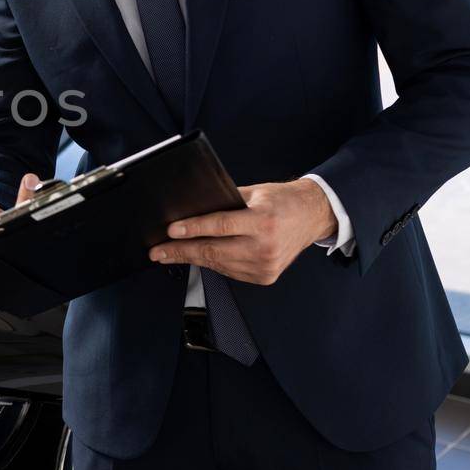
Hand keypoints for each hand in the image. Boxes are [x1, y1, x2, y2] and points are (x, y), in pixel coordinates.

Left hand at [148, 179, 337, 284]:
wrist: (312, 217)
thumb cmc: (282, 201)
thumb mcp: (254, 192)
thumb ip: (225, 201)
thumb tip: (191, 209)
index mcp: (263, 220)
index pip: (221, 226)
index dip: (193, 228)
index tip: (170, 231)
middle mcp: (265, 246)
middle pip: (214, 250)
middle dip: (181, 250)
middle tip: (157, 250)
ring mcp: (266, 265)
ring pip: (218, 263)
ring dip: (192, 258)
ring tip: (170, 253)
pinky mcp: (265, 277)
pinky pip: (229, 271)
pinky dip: (212, 263)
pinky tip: (198, 257)